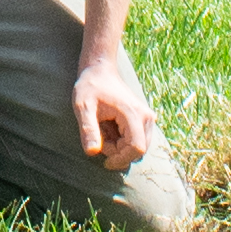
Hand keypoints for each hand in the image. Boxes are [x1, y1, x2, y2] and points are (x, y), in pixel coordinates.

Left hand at [68, 44, 159, 169]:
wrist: (100, 71)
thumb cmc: (90, 87)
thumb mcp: (83, 107)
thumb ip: (88, 129)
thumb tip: (93, 152)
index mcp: (134, 114)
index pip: (136, 148)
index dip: (121, 159)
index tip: (104, 160)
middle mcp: (146, 117)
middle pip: (139, 151)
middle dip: (119, 153)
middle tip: (101, 137)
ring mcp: (147, 119)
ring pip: (138, 148)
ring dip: (120, 148)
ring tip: (104, 130)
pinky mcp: (144, 120)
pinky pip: (136, 141)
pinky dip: (122, 142)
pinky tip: (109, 128)